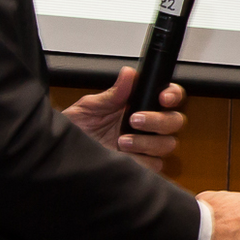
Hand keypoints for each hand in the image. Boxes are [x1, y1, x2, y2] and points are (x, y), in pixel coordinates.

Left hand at [62, 66, 186, 171]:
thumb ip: (113, 93)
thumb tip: (129, 74)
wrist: (64, 153)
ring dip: (147, 142)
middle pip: (175, 121)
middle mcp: (148, 125)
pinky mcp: (142, 166)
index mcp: (139, 105)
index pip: (170, 96)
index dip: (173, 95)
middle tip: (135, 120)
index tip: (163, 98)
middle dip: (159, 120)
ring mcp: (146, 146)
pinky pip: (156, 164)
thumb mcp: (91, 107)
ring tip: (122, 141)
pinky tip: (124, 156)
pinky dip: (142, 160)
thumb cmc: (77, 128)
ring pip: (168, 144)